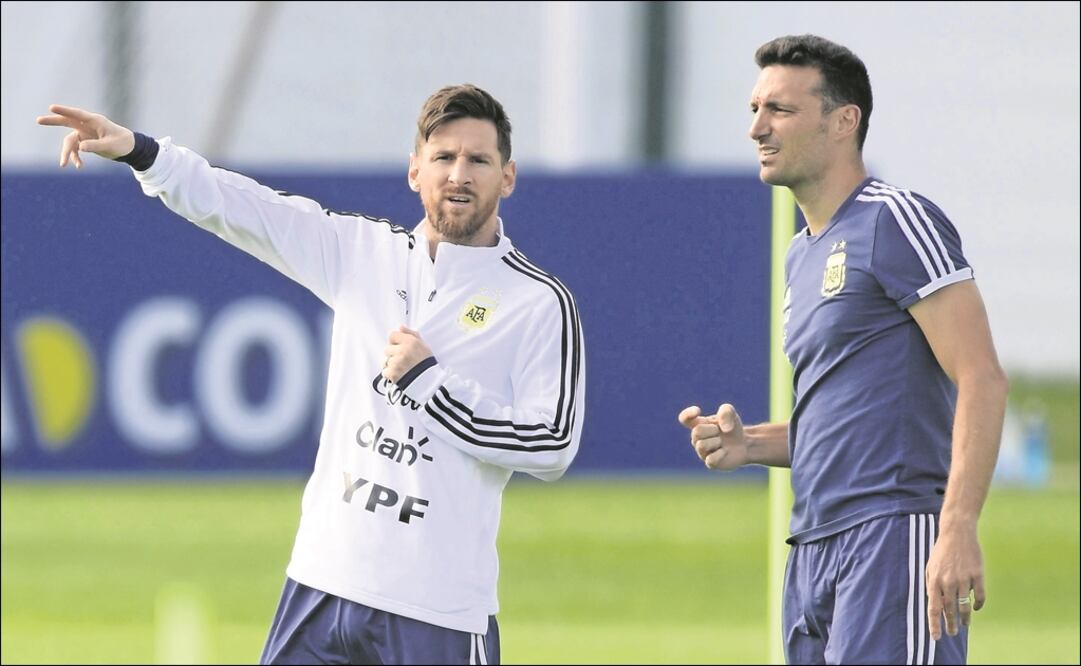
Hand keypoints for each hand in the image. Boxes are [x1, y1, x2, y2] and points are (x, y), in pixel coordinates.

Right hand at [36, 104, 135, 167]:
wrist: (129, 148)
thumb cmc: (122, 143)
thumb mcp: (110, 146)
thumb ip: (95, 145)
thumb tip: (80, 148)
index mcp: (95, 121)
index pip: (77, 114)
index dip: (64, 111)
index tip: (51, 107)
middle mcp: (87, 125)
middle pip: (67, 121)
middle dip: (53, 121)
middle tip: (39, 120)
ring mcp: (85, 133)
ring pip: (69, 141)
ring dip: (66, 153)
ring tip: (63, 165)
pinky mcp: (85, 142)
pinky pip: (75, 149)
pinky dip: (75, 157)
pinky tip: (79, 166)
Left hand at [382, 325, 432, 383]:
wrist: (429, 382)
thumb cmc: (427, 363)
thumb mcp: (423, 346)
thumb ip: (411, 334)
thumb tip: (401, 327)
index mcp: (410, 342)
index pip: (392, 335)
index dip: (395, 341)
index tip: (399, 347)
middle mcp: (402, 351)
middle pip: (387, 349)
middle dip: (393, 354)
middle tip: (403, 360)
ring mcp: (396, 362)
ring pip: (385, 361)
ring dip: (391, 365)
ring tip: (402, 368)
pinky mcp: (393, 373)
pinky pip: (385, 372)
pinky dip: (390, 374)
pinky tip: (399, 374)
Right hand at [678, 403, 748, 469]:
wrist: (744, 443)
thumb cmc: (732, 427)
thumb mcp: (731, 413)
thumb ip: (725, 412)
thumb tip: (723, 429)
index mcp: (698, 424)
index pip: (684, 418)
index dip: (688, 414)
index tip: (698, 411)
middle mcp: (697, 438)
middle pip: (696, 432)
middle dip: (712, 430)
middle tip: (719, 431)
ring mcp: (702, 452)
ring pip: (701, 445)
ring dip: (716, 441)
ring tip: (722, 442)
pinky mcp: (710, 463)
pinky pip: (710, 459)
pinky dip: (721, 454)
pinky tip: (725, 451)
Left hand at [925, 523, 985, 639]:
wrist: (957, 533)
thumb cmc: (941, 552)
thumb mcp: (930, 568)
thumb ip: (932, 586)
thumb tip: (936, 606)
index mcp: (934, 580)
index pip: (934, 608)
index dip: (935, 624)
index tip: (937, 637)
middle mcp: (948, 582)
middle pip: (950, 610)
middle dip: (950, 625)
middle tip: (952, 633)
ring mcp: (963, 579)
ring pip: (965, 606)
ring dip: (964, 618)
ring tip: (964, 625)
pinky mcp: (977, 575)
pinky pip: (979, 596)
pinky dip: (978, 604)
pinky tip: (976, 607)